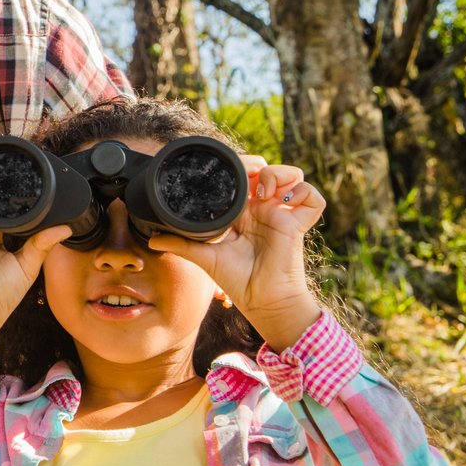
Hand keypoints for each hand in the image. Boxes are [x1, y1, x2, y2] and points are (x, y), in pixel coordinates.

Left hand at [147, 162, 324, 350]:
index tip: (226, 171)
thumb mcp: (205, 257)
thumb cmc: (238, 280)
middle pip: (268, 169)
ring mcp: (282, 214)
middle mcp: (262, 208)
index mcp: (242, 211)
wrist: (262, 301)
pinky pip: (314, 199)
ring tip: (263, 189)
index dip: (239, 166)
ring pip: (292, 176)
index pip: (244, 176)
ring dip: (280, 174)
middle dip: (258, 164)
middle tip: (247, 176)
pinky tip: (284, 201)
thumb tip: (152, 241)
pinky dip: (304, 192)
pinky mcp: (298, 225)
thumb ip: (180, 245)